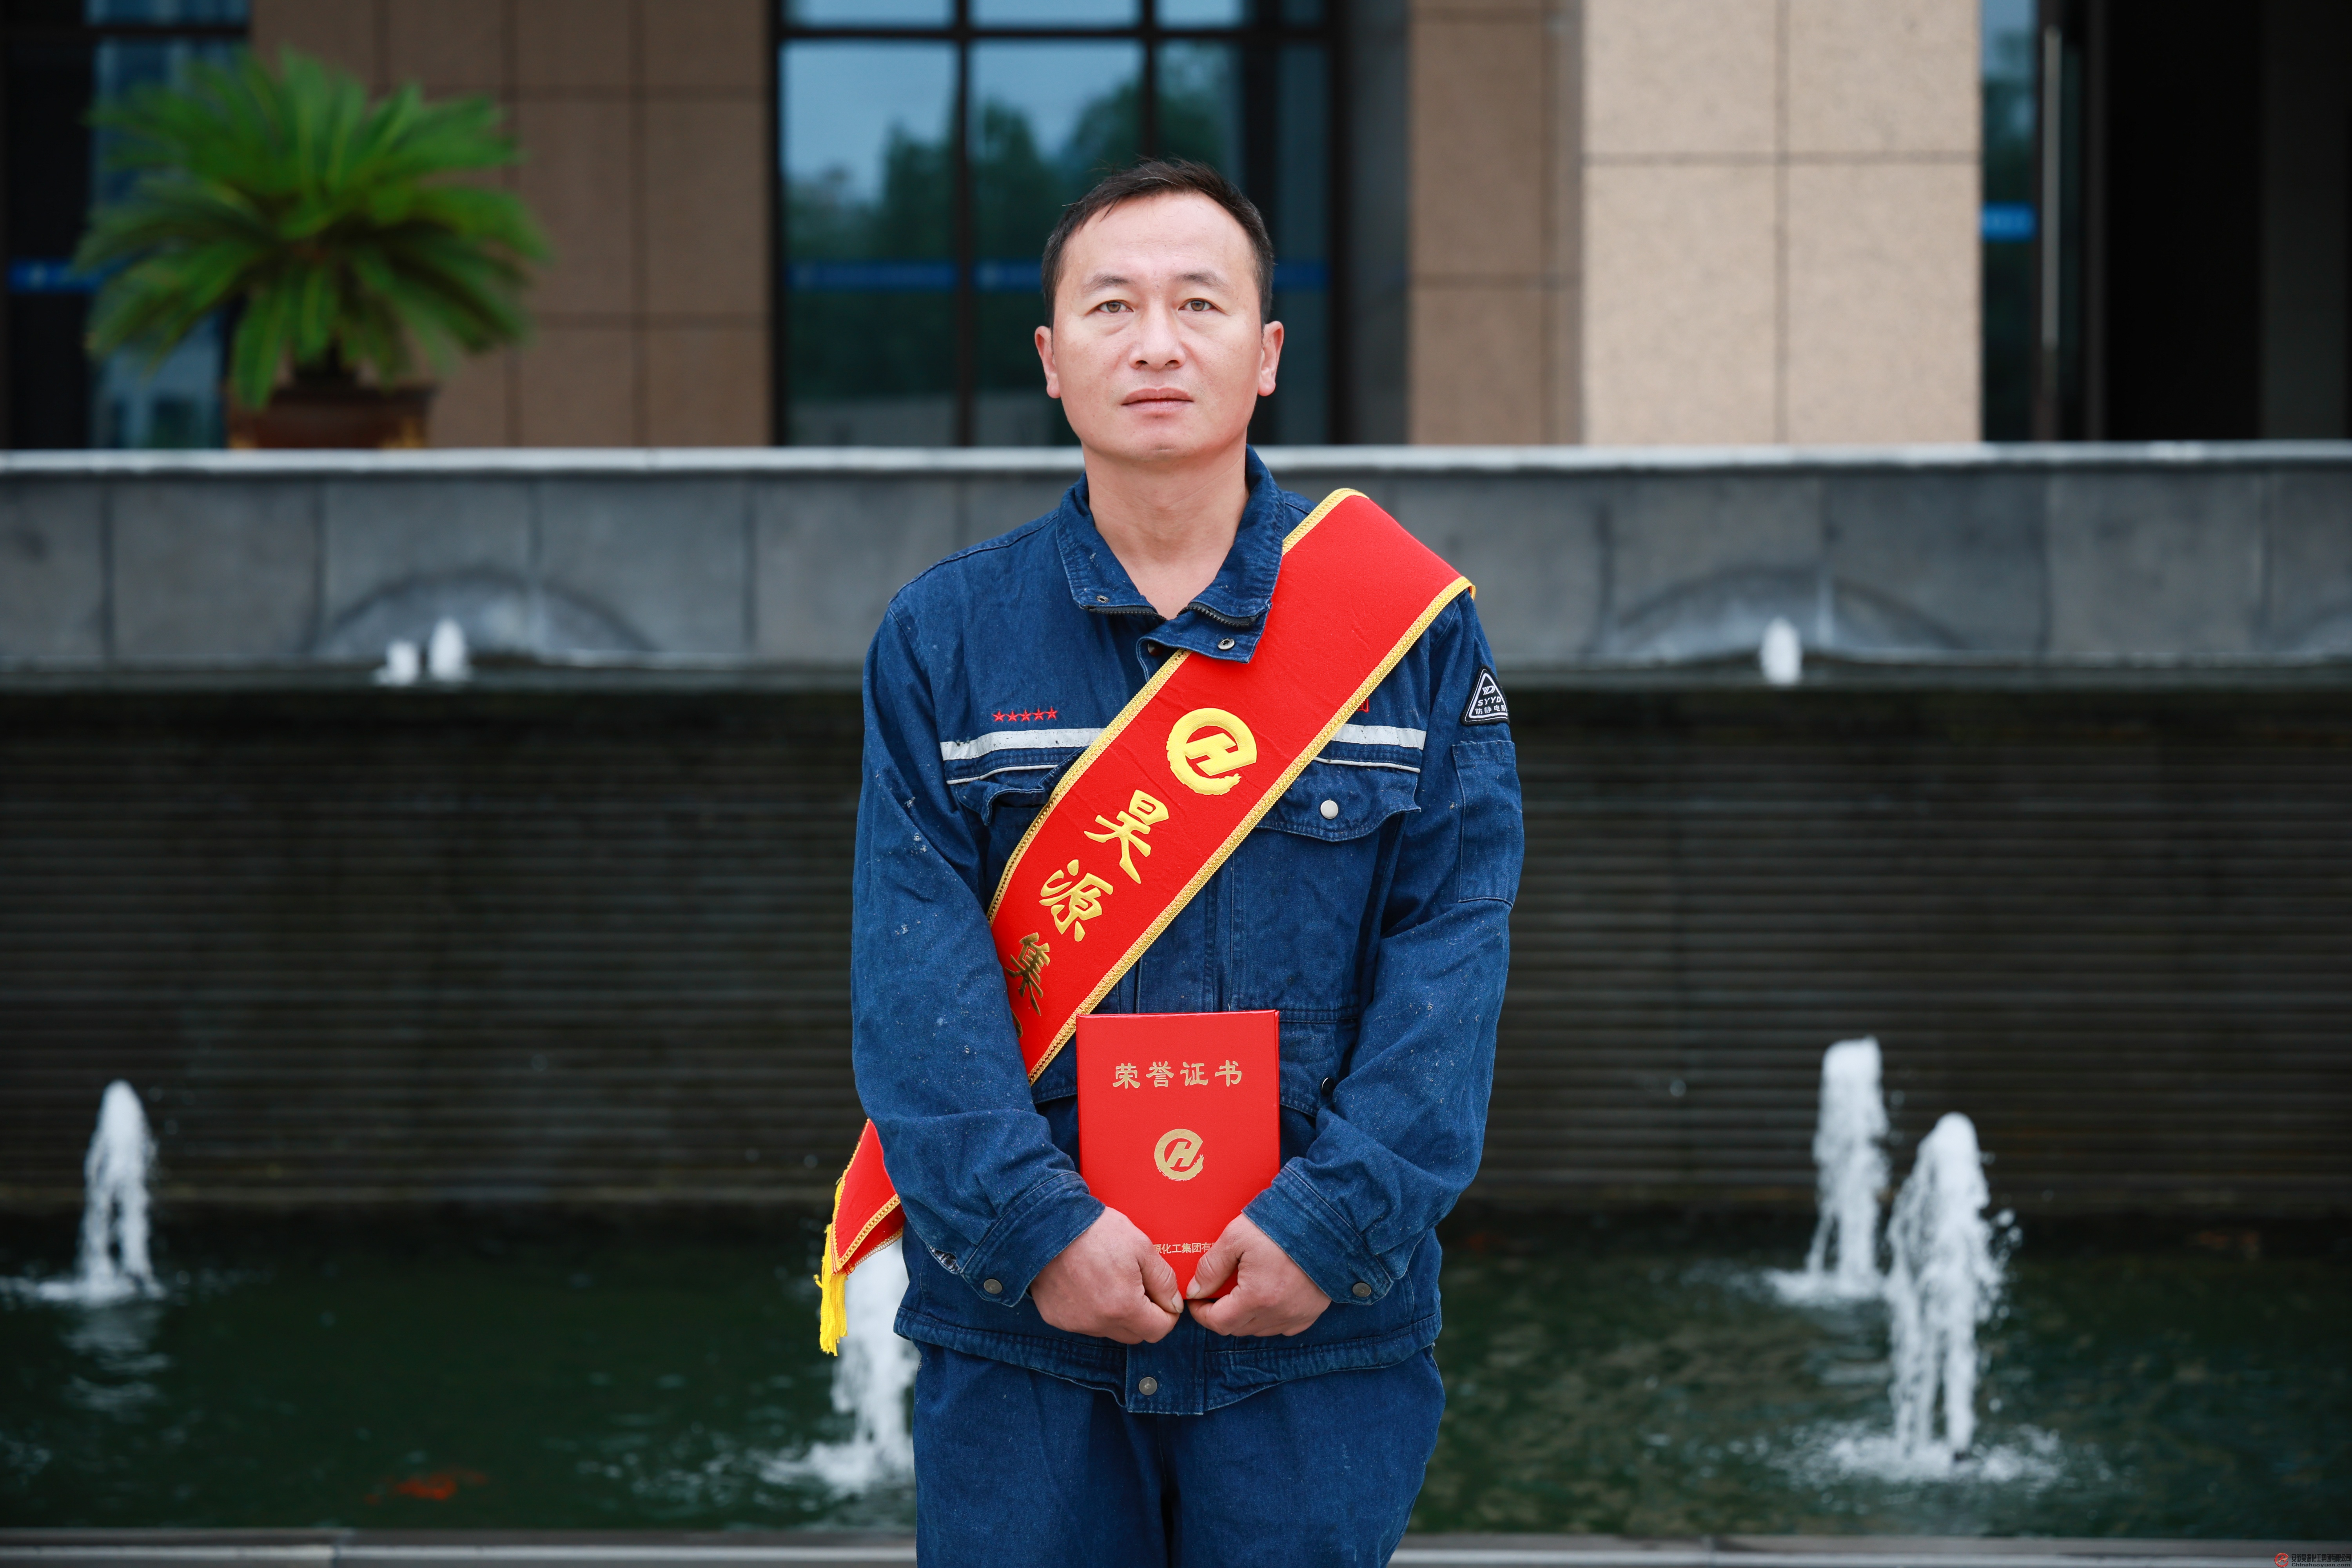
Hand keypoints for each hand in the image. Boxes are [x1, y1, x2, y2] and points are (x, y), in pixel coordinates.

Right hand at [1029, 1207, 1183, 1343]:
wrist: (1046, 1222)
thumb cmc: (1095, 1231)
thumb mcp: (1141, 1246)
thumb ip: (1163, 1280)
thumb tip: (1174, 1304)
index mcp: (1123, 1307)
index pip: (1158, 1330)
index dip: (1167, 1315)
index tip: (1163, 1298)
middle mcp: (1098, 1323)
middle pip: (1134, 1334)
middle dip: (1143, 1316)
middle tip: (1138, 1285)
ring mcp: (1075, 1323)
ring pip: (1109, 1330)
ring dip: (1116, 1314)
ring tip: (1109, 1280)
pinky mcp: (1056, 1318)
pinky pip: (1084, 1323)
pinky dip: (1091, 1310)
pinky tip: (1087, 1283)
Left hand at [1184, 1214, 1331, 1336]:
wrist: (1326, 1220)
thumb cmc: (1280, 1225)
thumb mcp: (1236, 1237)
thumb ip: (1211, 1267)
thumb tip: (1195, 1290)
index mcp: (1257, 1297)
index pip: (1219, 1322)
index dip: (1201, 1313)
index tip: (1197, 1299)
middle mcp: (1278, 1313)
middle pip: (1238, 1328)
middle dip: (1222, 1313)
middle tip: (1216, 1291)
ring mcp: (1297, 1315)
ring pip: (1260, 1329)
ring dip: (1245, 1316)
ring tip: (1242, 1290)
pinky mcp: (1312, 1312)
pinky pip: (1283, 1326)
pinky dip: (1270, 1317)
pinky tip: (1267, 1297)